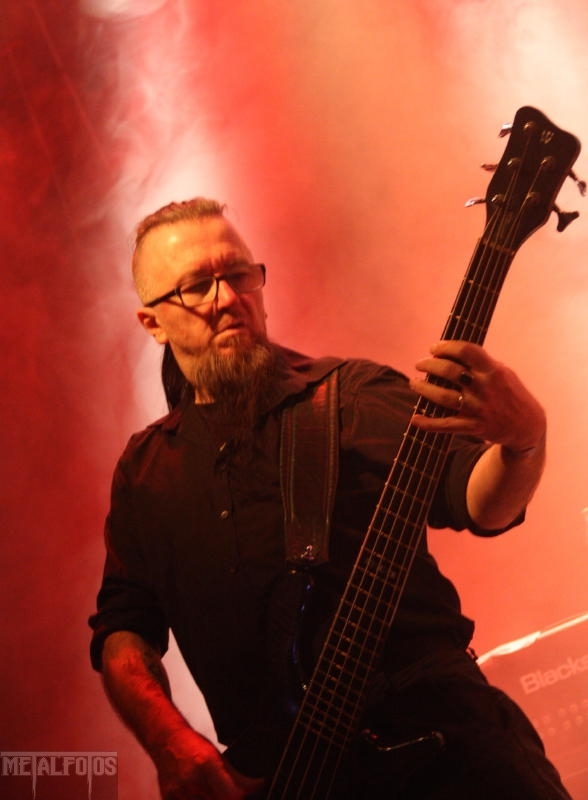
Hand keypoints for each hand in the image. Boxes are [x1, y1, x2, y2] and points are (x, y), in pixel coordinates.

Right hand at [155, 728, 263, 799]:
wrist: (166, 741)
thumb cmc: (191, 745)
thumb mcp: (216, 755)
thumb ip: (233, 775)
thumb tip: (253, 787)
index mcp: (208, 765)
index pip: (232, 794)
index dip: (243, 795)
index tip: (253, 789)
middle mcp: (193, 780)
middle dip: (229, 798)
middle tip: (234, 795)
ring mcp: (180, 792)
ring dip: (214, 799)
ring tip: (216, 794)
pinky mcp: (169, 798)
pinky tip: (202, 795)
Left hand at [408, 341, 545, 450]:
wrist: (527, 426)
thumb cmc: (510, 394)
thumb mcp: (502, 372)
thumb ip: (480, 363)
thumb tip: (449, 353)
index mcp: (493, 370)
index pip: (466, 351)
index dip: (446, 347)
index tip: (434, 348)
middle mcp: (485, 388)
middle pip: (450, 372)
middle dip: (429, 365)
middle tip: (420, 364)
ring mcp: (479, 408)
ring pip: (444, 397)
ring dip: (424, 389)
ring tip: (414, 383)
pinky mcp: (475, 427)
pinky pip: (446, 425)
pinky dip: (428, 423)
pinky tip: (415, 419)